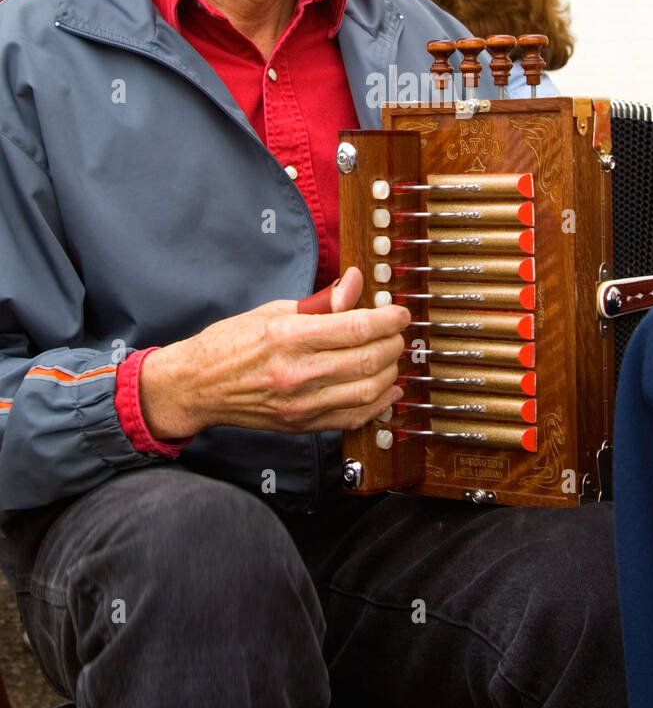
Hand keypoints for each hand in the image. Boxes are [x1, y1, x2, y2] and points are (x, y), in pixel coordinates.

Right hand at [139, 267, 408, 438]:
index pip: (355, 326)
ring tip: (392, 357)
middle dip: (394, 344)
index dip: (387, 319)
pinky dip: (378, 404)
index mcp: (288, 336)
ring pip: (367, 391)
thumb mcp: (273, 311)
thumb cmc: (230, 344)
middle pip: (368, 359)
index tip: (399, 313)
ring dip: (390, 372)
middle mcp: (297, 372)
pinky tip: (387, 389)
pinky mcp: (303, 425)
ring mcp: (301, 403)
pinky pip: (353, 417)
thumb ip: (320, 302)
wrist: (196, 387)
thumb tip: (355, 282)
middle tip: (398, 333)